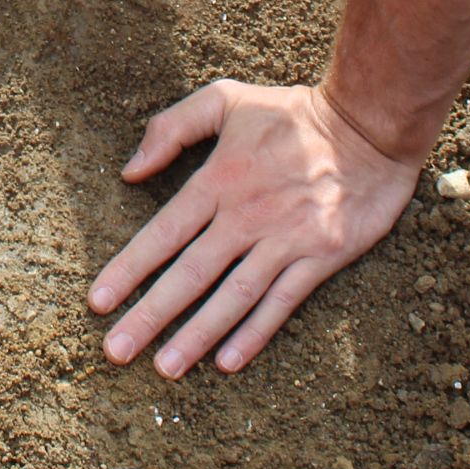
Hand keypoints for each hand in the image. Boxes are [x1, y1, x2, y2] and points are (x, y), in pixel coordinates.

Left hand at [89, 80, 421, 378]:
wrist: (371, 123)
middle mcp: (246, 216)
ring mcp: (285, 239)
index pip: (162, 234)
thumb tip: (129, 170)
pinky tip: (227, 361)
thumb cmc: (293, 113)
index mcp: (218, 180)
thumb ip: (171, 128)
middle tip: (116, 351)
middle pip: (190, 274)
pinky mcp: (321, 255)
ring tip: (165, 367)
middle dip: (150, 315)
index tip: (98, 302)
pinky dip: (254, 333)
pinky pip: (282, 302)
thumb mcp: (226, 100)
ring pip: (232, 296)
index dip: (128, 270)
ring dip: (196, 335)